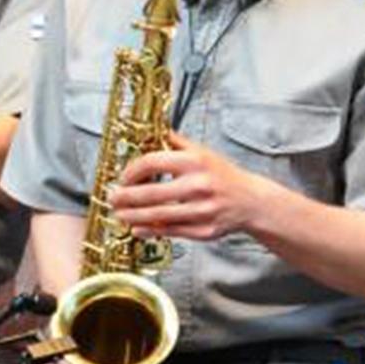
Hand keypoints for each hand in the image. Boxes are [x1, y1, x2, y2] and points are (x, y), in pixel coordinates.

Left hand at [109, 132, 266, 239]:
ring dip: (132, 216)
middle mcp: (198, 185)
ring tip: (119, 214)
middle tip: (112, 198)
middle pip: (150, 193)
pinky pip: (170, 231)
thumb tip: (148, 132)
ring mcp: (202, 210)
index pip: (152, 162)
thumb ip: (175, 143)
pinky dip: (150, 230)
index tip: (122, 177)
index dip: (131, 171)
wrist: (252, 201)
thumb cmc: (223, 175)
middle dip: (125, 197)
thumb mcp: (202, 152)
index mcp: (196, 161)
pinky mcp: (204, 230)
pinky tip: (138, 228)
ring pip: (157, 215)